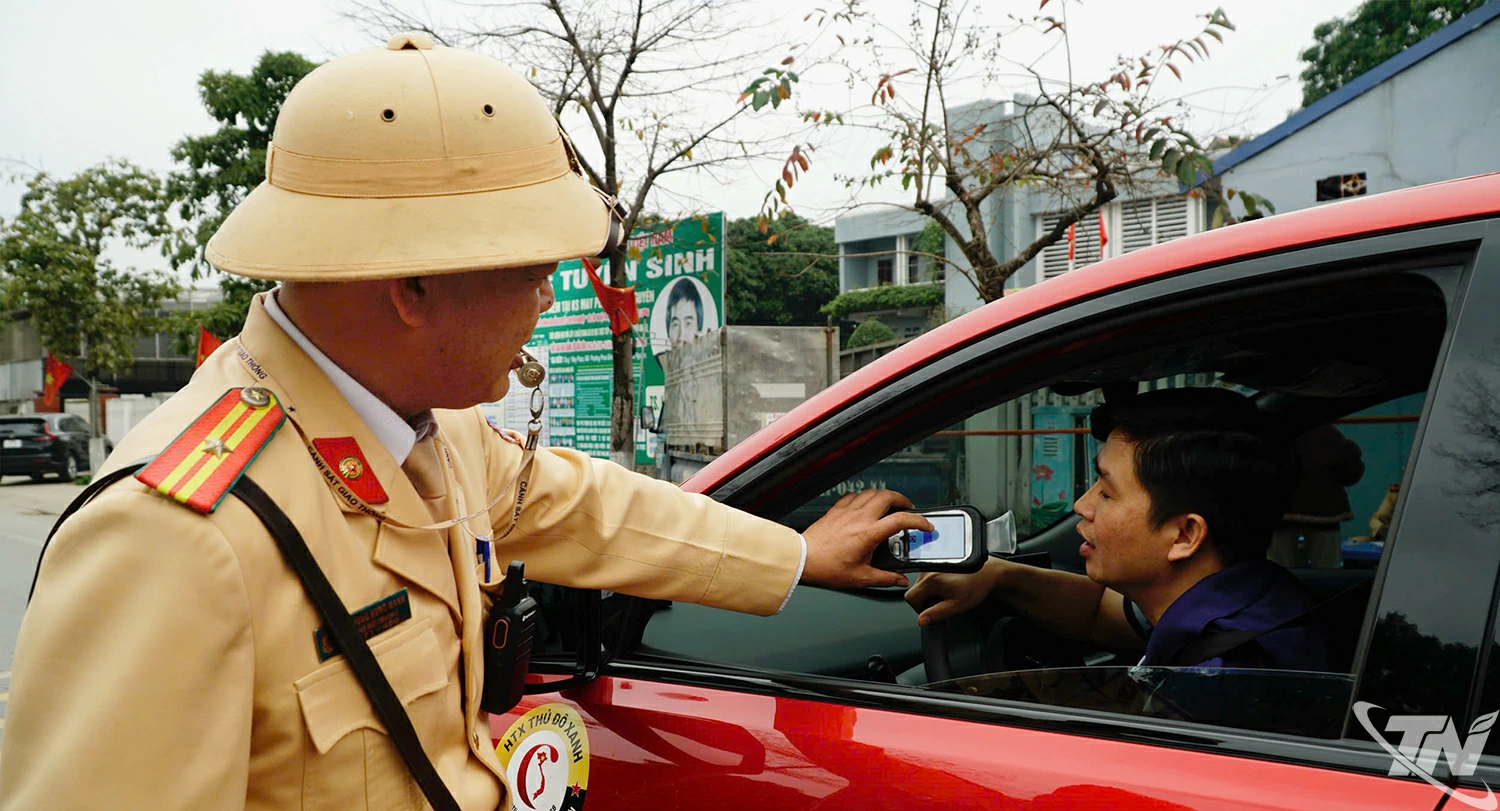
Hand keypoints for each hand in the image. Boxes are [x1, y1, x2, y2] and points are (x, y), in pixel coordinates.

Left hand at [800, 490, 932, 589]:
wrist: (804, 559)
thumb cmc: (827, 568)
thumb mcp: (861, 577)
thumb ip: (885, 578)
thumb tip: (900, 579)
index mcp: (868, 534)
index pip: (901, 520)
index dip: (919, 521)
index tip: (926, 526)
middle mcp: (859, 518)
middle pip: (888, 496)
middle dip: (903, 500)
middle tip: (909, 509)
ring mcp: (847, 511)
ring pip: (872, 492)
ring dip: (885, 496)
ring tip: (891, 506)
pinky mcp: (836, 510)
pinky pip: (854, 495)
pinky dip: (865, 497)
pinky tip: (866, 505)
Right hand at [904, 559, 1004, 625]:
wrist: (988, 571)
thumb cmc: (975, 586)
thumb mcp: (956, 605)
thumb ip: (936, 613)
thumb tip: (921, 620)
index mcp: (931, 580)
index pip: (910, 597)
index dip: (919, 608)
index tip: (931, 611)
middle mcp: (929, 569)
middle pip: (915, 590)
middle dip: (925, 600)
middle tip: (942, 603)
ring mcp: (932, 563)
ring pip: (921, 583)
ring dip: (930, 591)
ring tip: (947, 593)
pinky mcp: (938, 561)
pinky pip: (928, 575)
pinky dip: (935, 583)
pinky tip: (948, 585)